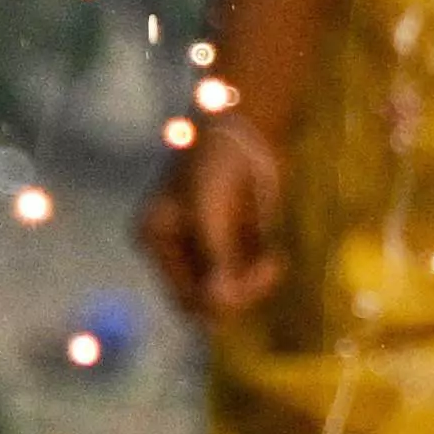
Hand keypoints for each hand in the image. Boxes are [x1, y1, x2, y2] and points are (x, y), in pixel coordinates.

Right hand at [139, 119, 287, 322]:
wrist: (248, 130)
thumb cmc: (218, 163)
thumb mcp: (211, 212)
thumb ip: (216, 257)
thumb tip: (219, 302)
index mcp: (158, 241)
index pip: (182, 295)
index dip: (215, 303)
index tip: (247, 288)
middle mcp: (180, 248)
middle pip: (208, 297)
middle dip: (239, 293)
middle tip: (269, 271)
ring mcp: (209, 243)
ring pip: (233, 286)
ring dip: (256, 281)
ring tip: (274, 262)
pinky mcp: (238, 237)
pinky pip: (250, 270)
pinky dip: (264, 269)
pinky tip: (275, 255)